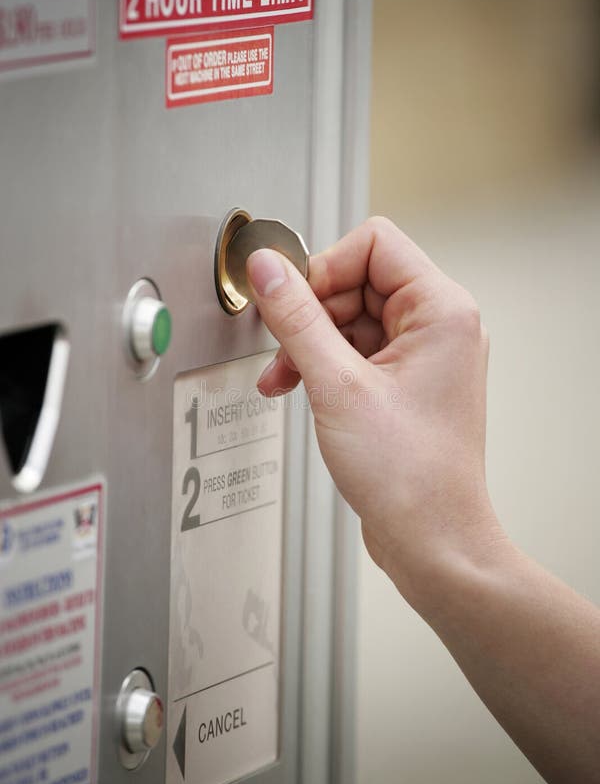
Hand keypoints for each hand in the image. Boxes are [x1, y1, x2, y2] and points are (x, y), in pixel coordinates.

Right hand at [246, 217, 500, 609]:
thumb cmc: (409, 476)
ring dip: (310, 343)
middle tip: (283, 348)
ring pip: (351, 318)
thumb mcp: (337, 386)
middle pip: (358, 280)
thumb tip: (268, 268)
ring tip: (282, 378)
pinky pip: (355, 351)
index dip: (324, 266)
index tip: (289, 299)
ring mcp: (422, 356)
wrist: (432, 540)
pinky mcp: (404, 384)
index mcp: (442, 311)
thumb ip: (297, 319)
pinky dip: (322, 365)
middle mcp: (439, 327)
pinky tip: (295, 387)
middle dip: (311, 313)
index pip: (374, 243)